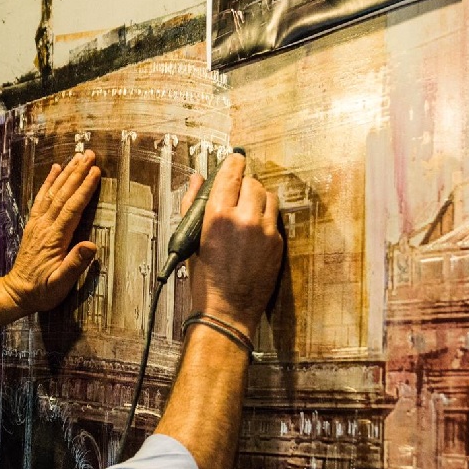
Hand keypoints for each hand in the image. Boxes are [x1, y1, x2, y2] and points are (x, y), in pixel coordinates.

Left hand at [2, 150, 100, 314]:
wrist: (17, 293)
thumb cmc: (41, 291)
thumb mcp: (60, 283)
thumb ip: (75, 264)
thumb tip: (91, 245)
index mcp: (54, 238)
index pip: (72, 207)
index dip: (84, 188)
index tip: (95, 172)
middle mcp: (44, 227)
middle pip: (63, 194)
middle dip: (77, 173)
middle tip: (89, 155)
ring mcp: (37, 224)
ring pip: (53, 192)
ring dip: (65, 173)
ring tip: (77, 157)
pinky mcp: (33, 226)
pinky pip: (41, 198)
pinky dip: (48, 182)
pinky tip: (55, 170)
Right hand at [185, 153, 282, 337]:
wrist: (228, 309)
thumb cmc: (206, 280)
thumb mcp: (191, 240)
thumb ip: (192, 204)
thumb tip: (197, 181)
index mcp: (219, 216)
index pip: (231, 174)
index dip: (233, 163)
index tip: (234, 159)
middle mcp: (245, 219)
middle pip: (252, 183)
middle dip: (244, 184)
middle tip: (236, 192)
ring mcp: (265, 231)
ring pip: (268, 197)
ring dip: (258, 198)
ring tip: (247, 210)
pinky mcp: (278, 243)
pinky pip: (275, 218)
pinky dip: (266, 217)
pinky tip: (254, 229)